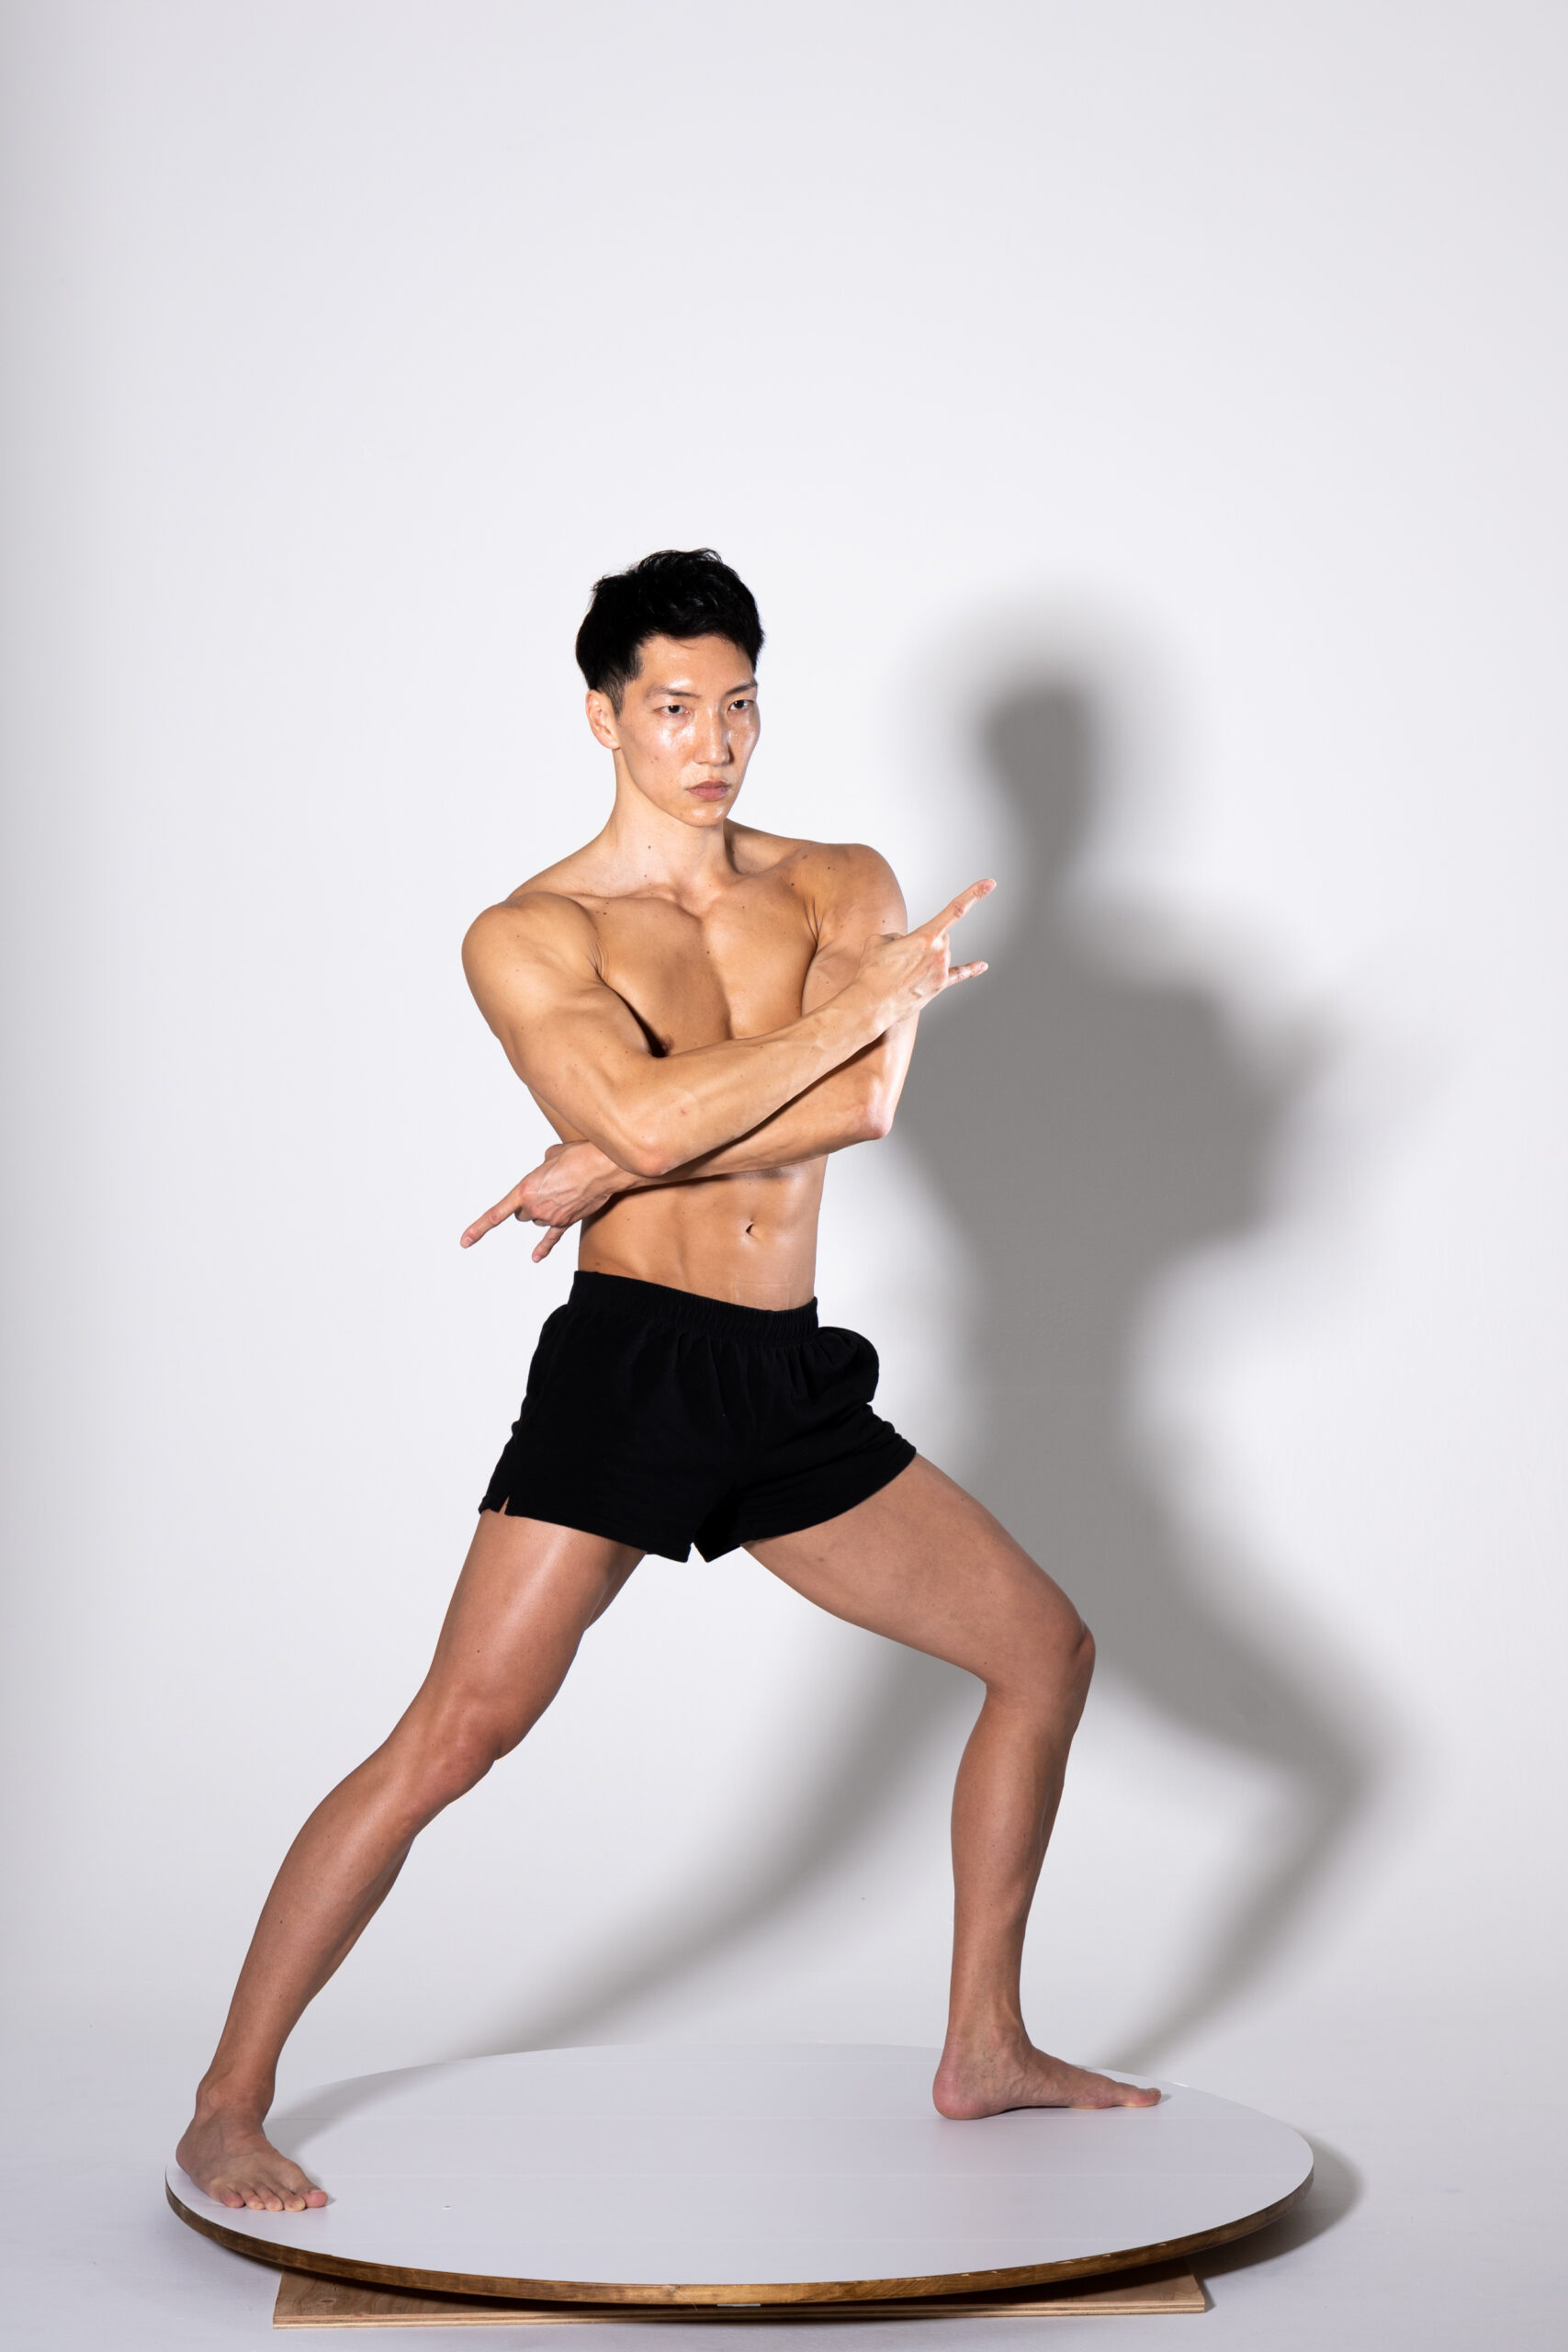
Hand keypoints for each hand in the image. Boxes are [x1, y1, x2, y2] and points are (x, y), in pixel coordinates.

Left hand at [460, 1139, 631, 1262]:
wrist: (603, 1167)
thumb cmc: (578, 1156)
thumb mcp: (550, 1155)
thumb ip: (542, 1169)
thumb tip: (548, 1175)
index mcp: (525, 1189)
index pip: (496, 1214)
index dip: (478, 1229)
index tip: (465, 1242)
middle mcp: (535, 1207)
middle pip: (521, 1214)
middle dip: (528, 1204)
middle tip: (544, 1188)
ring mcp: (552, 1217)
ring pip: (539, 1220)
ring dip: (544, 1210)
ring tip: (563, 1190)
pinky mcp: (567, 1222)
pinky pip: (552, 1239)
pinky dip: (544, 1247)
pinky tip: (536, 1257)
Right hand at [852, 878, 994, 1024]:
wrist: (872, 1004)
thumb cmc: (872, 972)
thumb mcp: (878, 942)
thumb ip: (899, 937)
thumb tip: (908, 945)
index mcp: (925, 937)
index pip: (955, 910)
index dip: (974, 894)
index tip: (990, 883)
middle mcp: (939, 953)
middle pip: (941, 936)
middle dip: (924, 941)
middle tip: (901, 957)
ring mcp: (941, 971)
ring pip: (941, 954)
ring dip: (925, 958)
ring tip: (902, 972)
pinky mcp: (940, 986)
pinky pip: (959, 974)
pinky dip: (970, 970)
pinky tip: (982, 966)